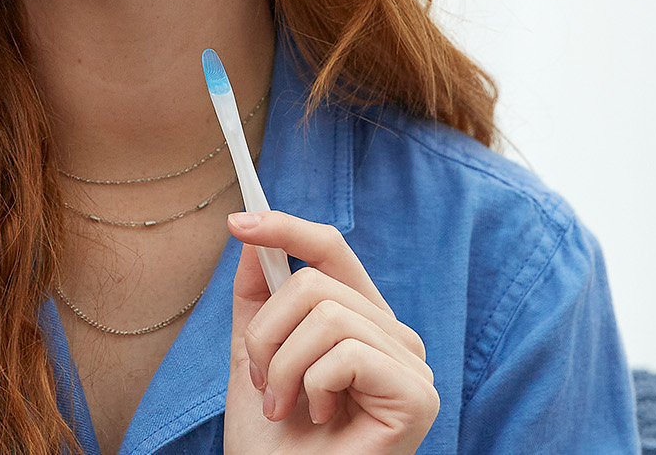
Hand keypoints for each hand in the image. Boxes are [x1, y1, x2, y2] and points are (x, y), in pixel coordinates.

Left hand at [223, 211, 438, 453]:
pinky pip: (347, 353)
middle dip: (268, 333)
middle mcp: (395, 337)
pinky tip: (317, 419)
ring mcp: (412, 366)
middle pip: (319, 281)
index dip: (286, 228)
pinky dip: (313, 386)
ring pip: (329, 315)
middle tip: (264, 385)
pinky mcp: (416, 396)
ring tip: (285, 406)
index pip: (333, 251)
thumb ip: (258, 298)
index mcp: (362, 323)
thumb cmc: (274, 443)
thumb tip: (251, 236)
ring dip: (285, 367)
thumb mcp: (254, 357)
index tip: (238, 222)